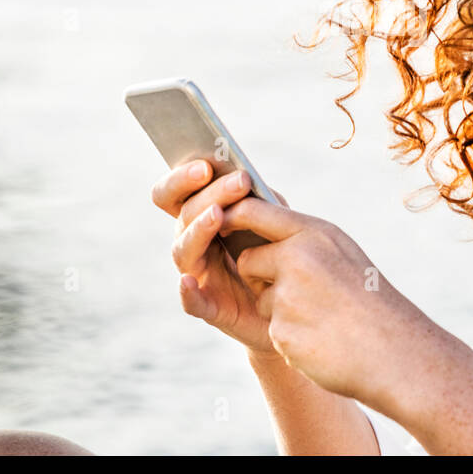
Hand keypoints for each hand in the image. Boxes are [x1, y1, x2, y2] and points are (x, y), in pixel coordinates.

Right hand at [152, 160, 290, 355]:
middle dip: (209, 195)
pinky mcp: (209, 308)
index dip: (182, 177)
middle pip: (183, 215)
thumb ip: (259, 201)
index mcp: (202, 218)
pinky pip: (191, 301)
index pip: (176, 194)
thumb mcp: (273, 221)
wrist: (296, 303)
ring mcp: (198, 275)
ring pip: (184, 250)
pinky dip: (186, 292)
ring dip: (199, 229)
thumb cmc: (279, 254)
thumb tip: (245, 177)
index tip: (207, 165)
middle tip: (239, 181)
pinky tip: (188, 282)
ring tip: (218, 215)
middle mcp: (193, 244)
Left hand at [217, 196, 423, 403]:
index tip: (224, 219)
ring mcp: (288, 297)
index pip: (256, 210)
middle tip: (299, 289)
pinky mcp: (281, 332)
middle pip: (247, 260)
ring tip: (321, 316)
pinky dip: (292, 334)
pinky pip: (272, 328)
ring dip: (281, 309)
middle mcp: (297, 259)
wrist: (394, 350)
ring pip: (261, 300)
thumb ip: (303, 239)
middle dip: (260, 276)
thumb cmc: (370, 299)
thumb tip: (261, 226)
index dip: (234, 214)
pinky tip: (320, 337)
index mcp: (314, 234)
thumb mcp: (341, 252)